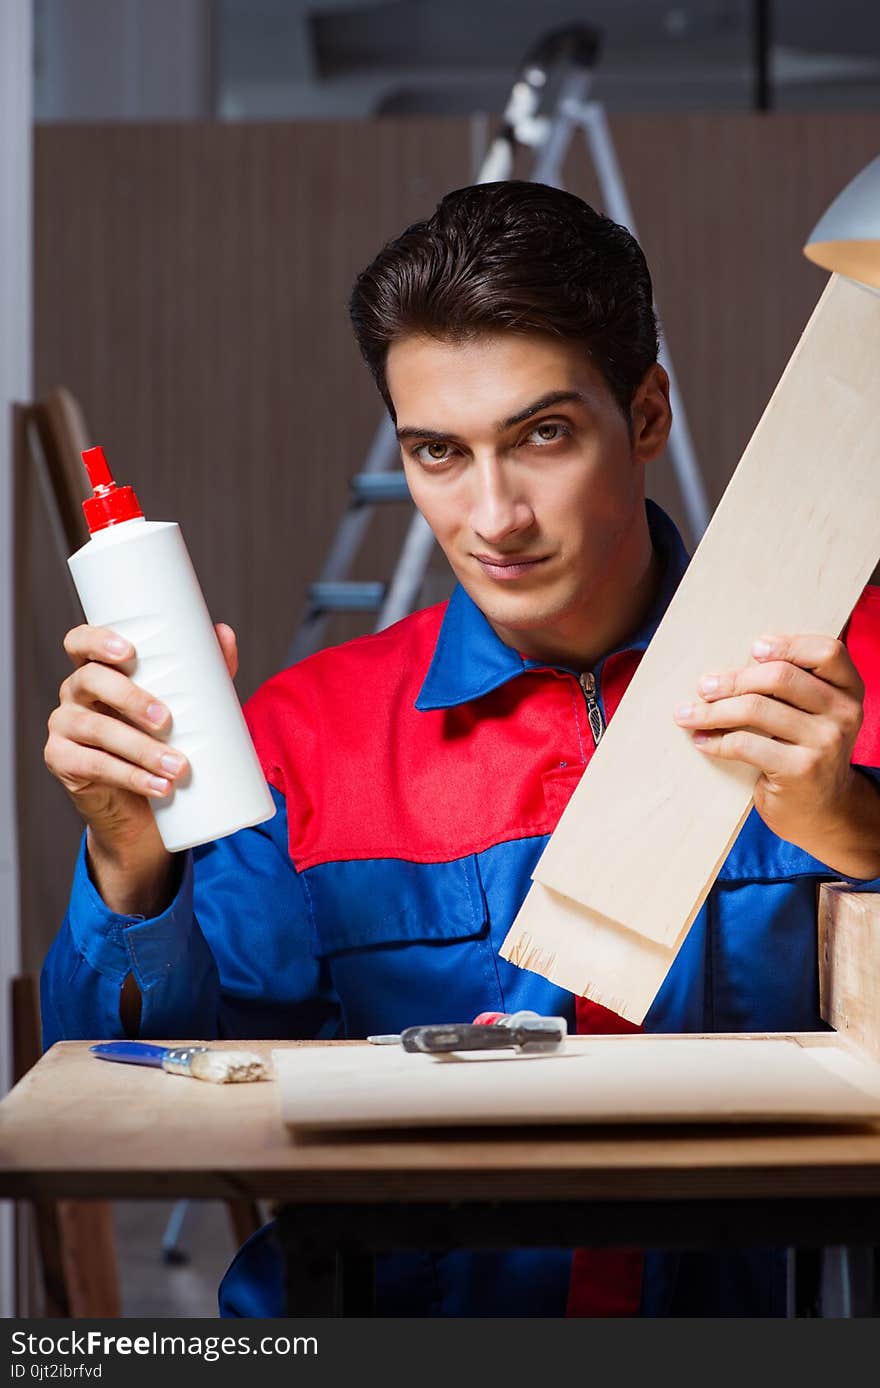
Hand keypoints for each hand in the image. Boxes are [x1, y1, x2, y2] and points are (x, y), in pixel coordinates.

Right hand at [45, 621, 238, 859]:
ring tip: (177, 766)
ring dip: (141, 747)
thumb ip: (204, 670)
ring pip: (97, 728)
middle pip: (90, 680)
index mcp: (97, 670)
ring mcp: (64, 727)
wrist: (140, 801)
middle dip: (130, 697)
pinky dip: (132, 777)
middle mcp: (74, 693)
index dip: (96, 641)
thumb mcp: (183, 704)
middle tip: (166, 719)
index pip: (80, 642)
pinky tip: (157, 786)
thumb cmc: (157, 738)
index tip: (129, 652)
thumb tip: (224, 633)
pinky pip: (95, 765)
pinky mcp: (63, 762)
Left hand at [672, 634, 879, 875]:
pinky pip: (746, 744)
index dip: (788, 645)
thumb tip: (729, 665)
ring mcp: (825, 742)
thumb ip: (794, 687)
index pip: (827, 651)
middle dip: (732, 680)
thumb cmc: (806, 752)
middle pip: (780, 677)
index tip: (753, 649)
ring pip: (756, 708)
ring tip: (686, 714)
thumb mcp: (816, 715)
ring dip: (713, 710)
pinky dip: (716, 741)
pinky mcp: (800, 770)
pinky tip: (701, 740)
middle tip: (703, 687)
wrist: (825, 812)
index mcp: (849, 690)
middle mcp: (844, 713)